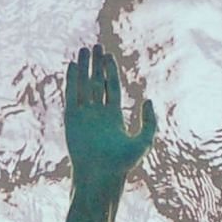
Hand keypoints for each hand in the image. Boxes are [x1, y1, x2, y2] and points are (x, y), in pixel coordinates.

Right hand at [64, 44, 155, 192]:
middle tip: (95, 46)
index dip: (110, 71)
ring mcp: (84, 116)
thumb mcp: (144, 141)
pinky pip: (71, 95)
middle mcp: (97, 114)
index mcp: (113, 117)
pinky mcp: (72, 119)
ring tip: (83, 49)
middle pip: (95, 83)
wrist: (99, 176)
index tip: (108, 55)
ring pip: (82, 86)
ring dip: (82, 68)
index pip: (111, 88)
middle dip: (96, 65)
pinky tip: (72, 65)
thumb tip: (148, 100)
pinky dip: (71, 80)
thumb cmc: (122, 163)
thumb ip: (150, 122)